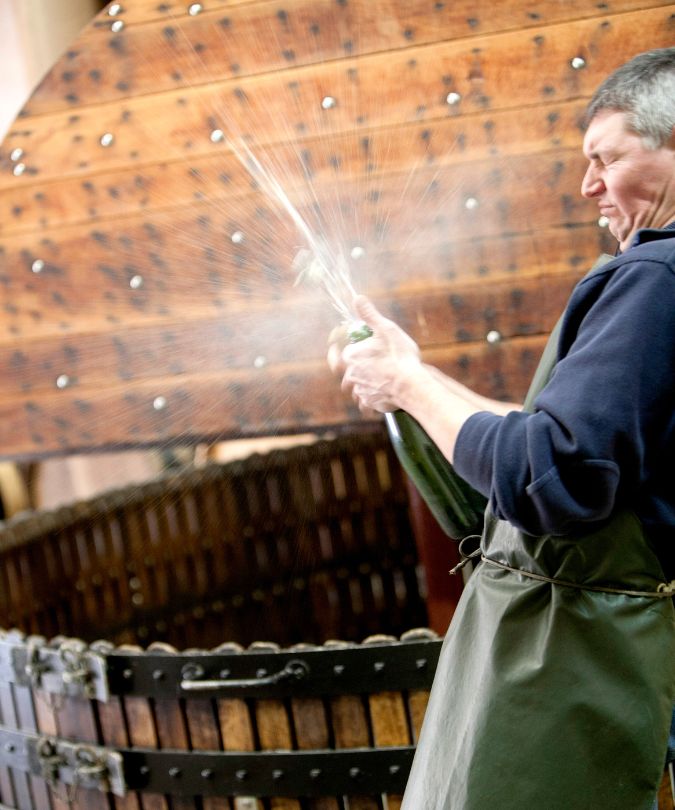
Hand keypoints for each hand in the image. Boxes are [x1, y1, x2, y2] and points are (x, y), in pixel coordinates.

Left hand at [327, 296, 421, 413]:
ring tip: (376, 379)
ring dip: (363, 383)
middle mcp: (351, 375)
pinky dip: (371, 397)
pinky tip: (381, 392)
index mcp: (351, 357)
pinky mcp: (370, 403)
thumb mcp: (385, 329)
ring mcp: (360, 390)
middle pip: (348, 371)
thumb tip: (358, 299)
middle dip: (355, 367)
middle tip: (369, 363)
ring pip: (356, 386)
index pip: (337, 355)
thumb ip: (369, 315)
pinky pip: (366, 401)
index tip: (337, 352)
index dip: (336, 352)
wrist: (411, 385)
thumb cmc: (398, 356)